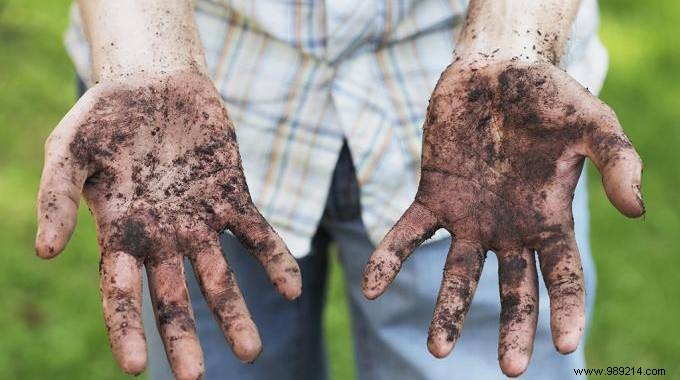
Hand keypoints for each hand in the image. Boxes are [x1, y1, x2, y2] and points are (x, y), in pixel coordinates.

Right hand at [35, 71, 301, 378]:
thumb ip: (56, 196)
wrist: (154, 82)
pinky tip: (292, 288)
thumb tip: (43, 250)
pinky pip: (256, 234)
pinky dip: (274, 259)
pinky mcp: (232, 196)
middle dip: (185, 336)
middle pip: (174, 297)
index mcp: (121, 232)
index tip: (134, 367)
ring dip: (235, 312)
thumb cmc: (105, 115)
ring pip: (220, 276)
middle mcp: (163, 236)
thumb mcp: (69, 149)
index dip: (126, 328)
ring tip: (252, 350)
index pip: (122, 293)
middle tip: (196, 378)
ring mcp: (200, 219)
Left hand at [363, 61, 642, 375]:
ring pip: (458, 273)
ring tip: (438, 349)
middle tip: (510, 368)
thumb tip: (636, 210)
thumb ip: (619, 162)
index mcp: (549, 218)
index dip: (567, 310)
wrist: (496, 67)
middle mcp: (509, 227)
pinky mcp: (433, 196)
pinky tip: (370, 287)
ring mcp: (469, 216)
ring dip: (447, 310)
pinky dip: (389, 259)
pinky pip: (409, 235)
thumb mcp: (594, 122)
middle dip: (512, 327)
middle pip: (513, 288)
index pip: (563, 276)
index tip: (566, 345)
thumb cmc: (549, 94)